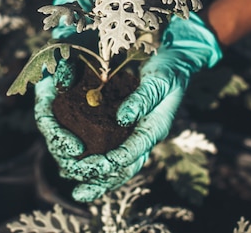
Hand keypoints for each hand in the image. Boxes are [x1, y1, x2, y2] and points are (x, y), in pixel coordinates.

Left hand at [37, 10, 221, 201]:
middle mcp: (143, 137)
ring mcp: (133, 134)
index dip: (112, 162)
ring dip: (96, 179)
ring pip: (115, 166)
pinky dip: (95, 162)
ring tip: (76, 188)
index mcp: (154, 129)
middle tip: (78, 189)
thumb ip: (143, 99)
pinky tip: (76, 165)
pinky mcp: (124, 127)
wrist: (174, 62)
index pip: (133, 154)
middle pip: (123, 169)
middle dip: (101, 180)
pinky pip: (109, 150)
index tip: (91, 167)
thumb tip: (122, 118)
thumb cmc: (169, 70)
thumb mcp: (160, 80)